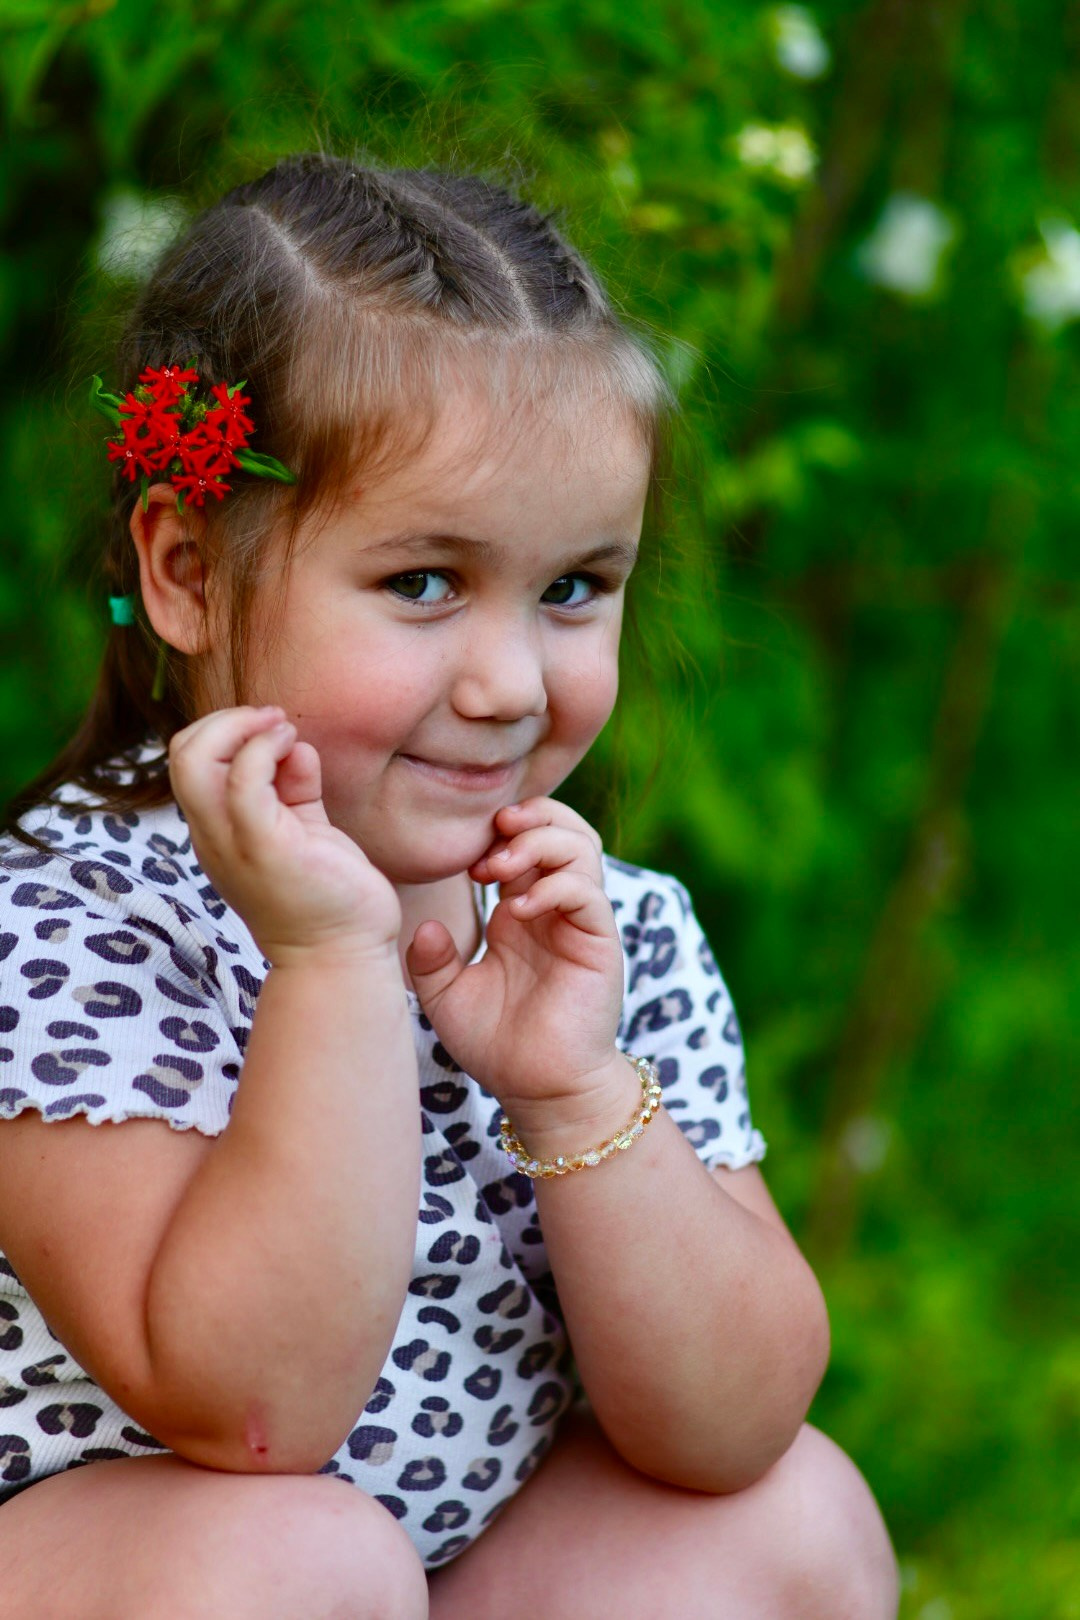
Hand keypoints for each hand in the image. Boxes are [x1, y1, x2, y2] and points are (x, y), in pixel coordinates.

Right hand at [168, 706, 400, 965]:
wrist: (344, 956)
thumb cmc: (329, 895)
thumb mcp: (305, 829)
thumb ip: (293, 788)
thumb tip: (293, 746)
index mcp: (218, 832)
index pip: (188, 761)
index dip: (223, 730)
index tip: (272, 730)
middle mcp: (215, 837)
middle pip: (181, 752)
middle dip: (227, 719)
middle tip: (275, 723)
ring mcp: (234, 843)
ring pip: (196, 759)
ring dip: (244, 727)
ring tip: (285, 733)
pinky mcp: (265, 848)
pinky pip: (245, 781)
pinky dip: (266, 749)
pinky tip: (298, 750)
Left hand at [405, 798, 624, 1130]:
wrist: (541, 1091)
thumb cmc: (498, 1046)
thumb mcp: (447, 999)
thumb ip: (431, 961)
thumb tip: (425, 926)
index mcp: (520, 911)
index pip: (525, 840)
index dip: (499, 832)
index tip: (466, 856)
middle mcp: (554, 908)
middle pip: (562, 828)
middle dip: (530, 817)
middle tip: (494, 832)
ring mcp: (580, 923)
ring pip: (581, 848)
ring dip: (540, 843)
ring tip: (499, 867)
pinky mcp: (600, 943)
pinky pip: (587, 894)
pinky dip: (553, 887)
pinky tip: (516, 911)